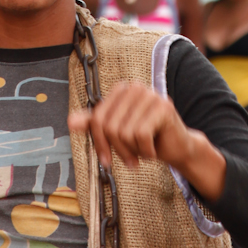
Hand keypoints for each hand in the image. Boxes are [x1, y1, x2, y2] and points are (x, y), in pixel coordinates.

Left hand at [69, 81, 225, 202]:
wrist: (176, 147)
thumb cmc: (145, 138)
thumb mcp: (117, 131)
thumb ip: (94, 124)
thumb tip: (70, 122)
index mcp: (121, 90)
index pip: (97, 119)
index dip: (99, 144)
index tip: (106, 160)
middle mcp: (134, 87)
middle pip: (110, 127)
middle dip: (119, 150)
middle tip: (130, 159)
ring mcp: (150, 95)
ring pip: (125, 133)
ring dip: (134, 151)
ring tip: (143, 151)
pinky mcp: (163, 107)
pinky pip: (142, 135)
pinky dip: (146, 151)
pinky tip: (153, 150)